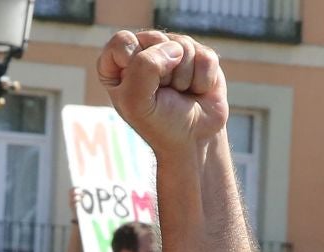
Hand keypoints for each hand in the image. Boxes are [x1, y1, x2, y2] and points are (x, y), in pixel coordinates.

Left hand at [97, 30, 228, 153]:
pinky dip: (202, 81)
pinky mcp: (200, 55)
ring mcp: (174, 50)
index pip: (123, 41)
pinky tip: (197, 91)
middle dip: (162, 73)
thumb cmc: (158, 123)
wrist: (193, 140)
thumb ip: (144, 67)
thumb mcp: (136, 102)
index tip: (138, 89)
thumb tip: (175, 48)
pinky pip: (205, 58)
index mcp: (118, 62)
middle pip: (155, 40)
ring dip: (183, 80)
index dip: (133, 64)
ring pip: (183, 47)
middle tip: (163, 93)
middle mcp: (146, 50)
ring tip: (181, 93)